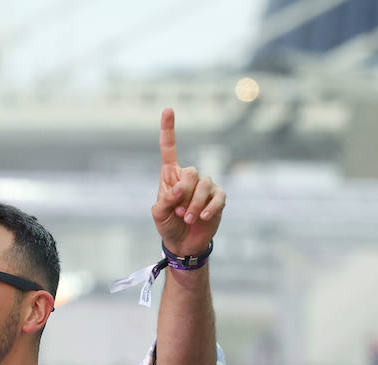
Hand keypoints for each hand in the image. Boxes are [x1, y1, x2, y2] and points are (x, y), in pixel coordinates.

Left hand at [151, 108, 224, 257]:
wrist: (184, 243)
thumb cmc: (169, 225)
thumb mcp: (159, 214)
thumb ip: (165, 199)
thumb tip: (179, 188)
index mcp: (171, 176)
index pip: (169, 149)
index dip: (168, 129)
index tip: (167, 109)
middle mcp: (189, 177)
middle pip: (191, 172)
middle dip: (184, 195)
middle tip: (179, 212)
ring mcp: (206, 186)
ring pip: (204, 185)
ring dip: (195, 205)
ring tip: (188, 219)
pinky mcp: (218, 198)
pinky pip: (217, 197)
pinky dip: (209, 209)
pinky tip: (203, 218)